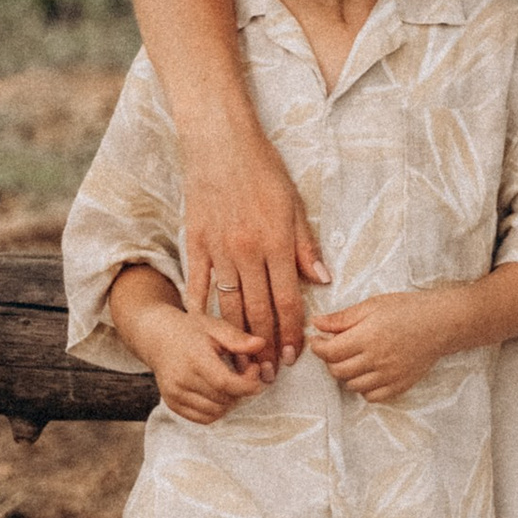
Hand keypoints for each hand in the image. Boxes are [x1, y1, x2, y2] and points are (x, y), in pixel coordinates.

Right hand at [108, 269, 274, 426]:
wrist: (157, 338)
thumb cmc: (191, 330)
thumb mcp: (215, 326)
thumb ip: (237, 338)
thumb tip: (261, 345)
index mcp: (194, 358)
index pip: (225, 383)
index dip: (247, 384)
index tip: (256, 371)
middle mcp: (181, 380)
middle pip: (223, 399)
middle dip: (242, 389)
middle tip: (245, 371)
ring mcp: (175, 395)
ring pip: (215, 411)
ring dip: (231, 401)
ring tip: (231, 381)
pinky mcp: (172, 404)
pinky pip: (203, 418)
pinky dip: (217, 410)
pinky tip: (219, 392)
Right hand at [178, 112, 325, 361]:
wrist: (220, 143)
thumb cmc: (263, 170)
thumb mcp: (294, 204)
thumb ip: (305, 245)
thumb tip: (322, 279)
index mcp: (276, 242)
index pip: (288, 299)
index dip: (293, 332)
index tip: (294, 356)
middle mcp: (247, 251)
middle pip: (258, 311)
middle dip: (266, 346)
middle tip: (269, 374)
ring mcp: (218, 249)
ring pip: (229, 305)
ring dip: (238, 338)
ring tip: (243, 362)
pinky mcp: (195, 243)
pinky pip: (199, 284)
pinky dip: (202, 309)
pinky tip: (206, 331)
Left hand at [310, 285, 461, 406]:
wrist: (441, 323)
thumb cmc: (407, 309)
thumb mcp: (372, 305)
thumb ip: (342, 318)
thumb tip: (316, 324)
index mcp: (367, 337)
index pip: (329, 352)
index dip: (317, 347)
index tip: (317, 340)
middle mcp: (376, 360)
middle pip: (337, 371)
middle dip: (329, 360)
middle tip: (334, 348)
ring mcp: (388, 376)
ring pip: (352, 385)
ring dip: (346, 374)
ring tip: (353, 359)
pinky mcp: (399, 386)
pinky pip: (371, 397)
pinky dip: (364, 388)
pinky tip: (368, 373)